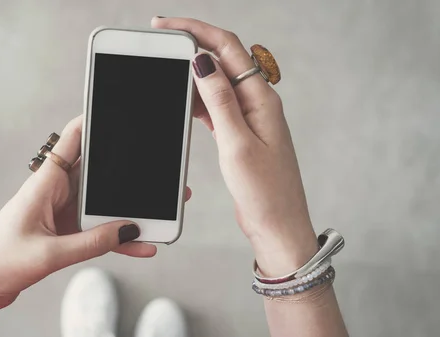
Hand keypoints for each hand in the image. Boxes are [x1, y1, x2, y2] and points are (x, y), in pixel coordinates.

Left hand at [0, 116, 191, 318]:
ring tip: (159, 212)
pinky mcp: (63, 234)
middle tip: (156, 173)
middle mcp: (55, 193)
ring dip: (128, 209)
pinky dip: (117, 238)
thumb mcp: (49, 254)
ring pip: (102, 205)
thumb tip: (129, 228)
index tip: (119, 112)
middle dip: (127, 173)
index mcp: (45, 184)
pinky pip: (97, 231)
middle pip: (97, 174)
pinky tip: (139, 245)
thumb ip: (92, 243)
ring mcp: (61, 214)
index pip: (73, 141)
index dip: (95, 123)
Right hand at [152, 18, 318, 275]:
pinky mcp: (240, 133)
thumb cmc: (265, 193)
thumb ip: (220, 101)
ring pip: (217, 82)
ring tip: (165, 69)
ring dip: (192, 73)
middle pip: (222, 59)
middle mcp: (257, 102)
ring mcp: (249, 117)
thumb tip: (203, 61)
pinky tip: (182, 100)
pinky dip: (197, 99)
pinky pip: (216, 106)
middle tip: (161, 42)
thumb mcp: (237, 144)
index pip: (227, 48)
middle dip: (191, 44)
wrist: (278, 227)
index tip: (166, 25)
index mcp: (261, 98)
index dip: (196, 30)